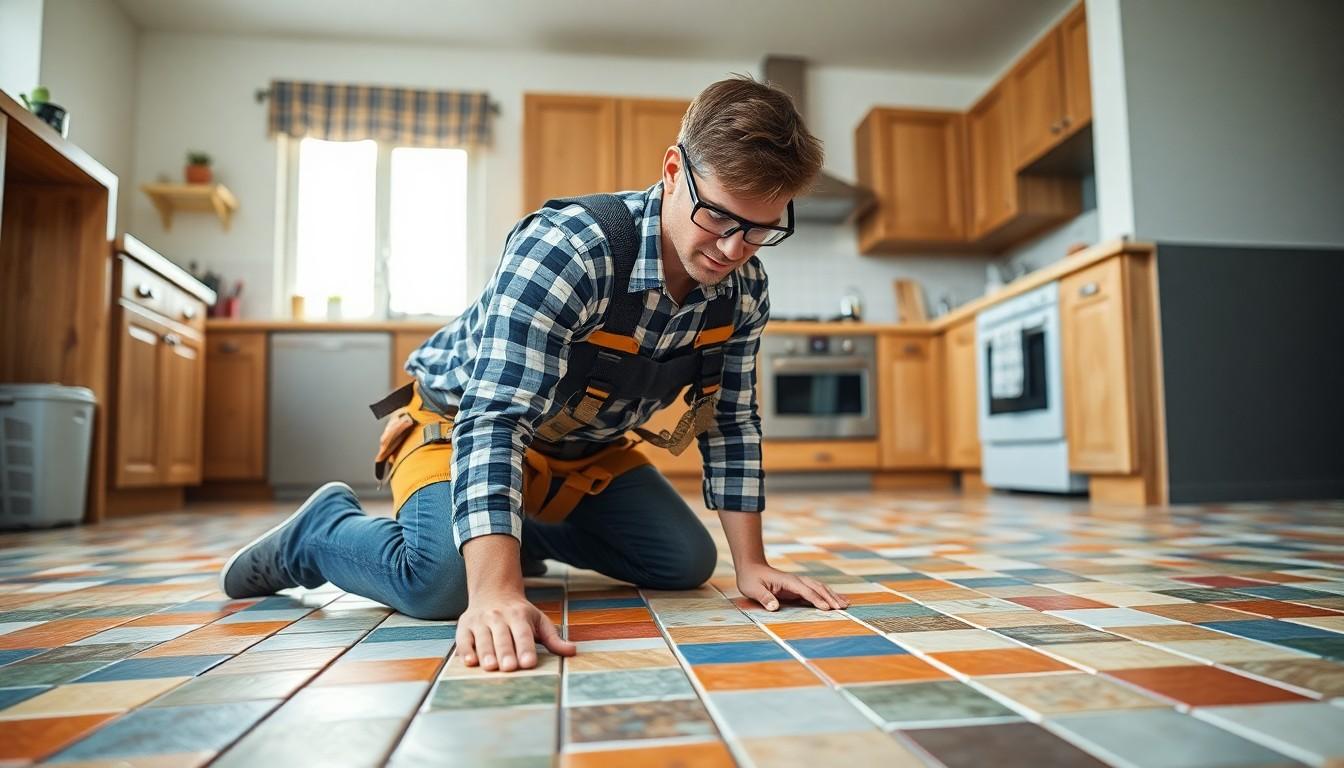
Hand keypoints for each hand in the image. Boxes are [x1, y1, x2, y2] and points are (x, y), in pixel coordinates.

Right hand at [457, 591, 575, 671]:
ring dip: (486, 653)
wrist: (493, 592)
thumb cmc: (520, 614)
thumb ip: (553, 639)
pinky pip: (463, 639)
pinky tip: (469, 662)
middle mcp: (498, 617)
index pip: (523, 633)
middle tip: (509, 667)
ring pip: (482, 638)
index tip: (529, 663)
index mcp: (519, 615)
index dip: (526, 648)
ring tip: (490, 667)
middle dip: (506, 652)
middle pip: (502, 637)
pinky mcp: (465, 626)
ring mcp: (480, 621)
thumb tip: (573, 651)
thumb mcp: (539, 621)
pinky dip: (465, 650)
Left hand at [736, 562, 849, 611]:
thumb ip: (764, 597)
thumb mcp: (753, 589)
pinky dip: (828, 596)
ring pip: (820, 588)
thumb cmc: (751, 579)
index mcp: (787, 581)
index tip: (826, 608)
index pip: (805, 591)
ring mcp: (799, 583)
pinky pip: (816, 592)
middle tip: (843, 607)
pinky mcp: (799, 588)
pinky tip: (837, 601)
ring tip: (846, 604)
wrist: (752, 567)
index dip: (816, 599)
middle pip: (817, 588)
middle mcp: (796, 581)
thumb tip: (774, 607)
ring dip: (833, 596)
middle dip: (830, 597)